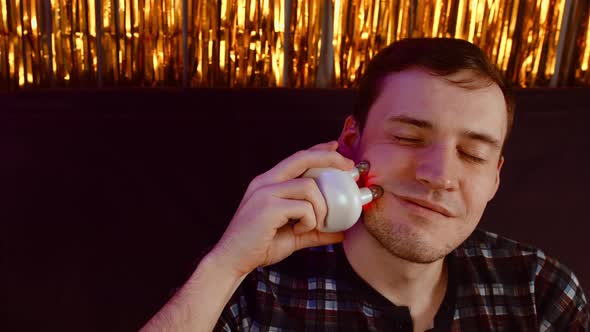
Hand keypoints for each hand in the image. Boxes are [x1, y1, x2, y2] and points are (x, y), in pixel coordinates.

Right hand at [209, 141, 354, 276]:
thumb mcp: (294, 235)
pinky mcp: (268, 206)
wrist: (232, 260)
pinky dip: (309, 222)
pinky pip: (304, 208)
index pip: (297, 158)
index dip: (317, 150)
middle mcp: (266, 182)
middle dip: (329, 158)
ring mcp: (265, 192)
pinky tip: (297, 231)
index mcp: (268, 183)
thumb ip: (316, 231)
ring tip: (311, 224)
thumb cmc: (260, 245)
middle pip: (303, 158)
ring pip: (309, 187)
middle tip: (349, 166)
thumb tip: (340, 233)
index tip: (335, 147)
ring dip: (320, 208)